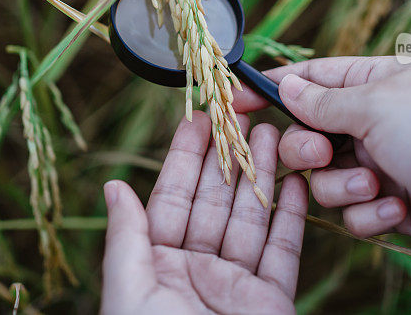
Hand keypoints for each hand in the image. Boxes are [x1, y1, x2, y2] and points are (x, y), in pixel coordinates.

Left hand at [101, 112, 308, 314]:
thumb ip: (126, 238)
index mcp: (158, 263)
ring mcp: (236, 283)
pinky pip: (283, 252)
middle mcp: (197, 267)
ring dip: (263, 175)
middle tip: (244, 115)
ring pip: (252, 218)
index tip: (199, 119)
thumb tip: (113, 186)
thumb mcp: (127, 290)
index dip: (185, 156)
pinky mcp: (272, 300)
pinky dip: (293, 218)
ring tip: (273, 135)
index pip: (173, 197)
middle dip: (230, 156)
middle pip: (216, 200)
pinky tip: (297, 183)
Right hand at [233, 57, 410, 265]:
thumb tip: (286, 86)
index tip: (233, 101)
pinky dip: (370, 213)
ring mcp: (382, 164)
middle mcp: (374, 122)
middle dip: (309, 151)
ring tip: (377, 185)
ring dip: (345, 186)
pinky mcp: (391, 204)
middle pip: (308, 136)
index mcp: (372, 83)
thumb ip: (322, 102)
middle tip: (324, 155)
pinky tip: (399, 208)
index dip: (271, 90)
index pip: (309, 81)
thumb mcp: (374, 106)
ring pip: (325, 180)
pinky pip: (353, 212)